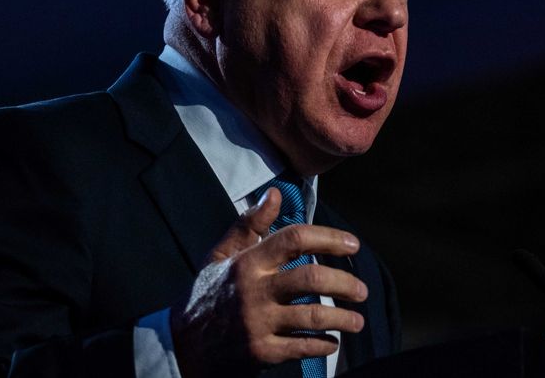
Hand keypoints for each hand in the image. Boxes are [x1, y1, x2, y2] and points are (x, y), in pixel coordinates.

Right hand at [170, 188, 367, 377]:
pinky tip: (333, 342)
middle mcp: (255, 290)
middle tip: (362, 291)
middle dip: (344, 284)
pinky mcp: (261, 352)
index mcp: (248, 261)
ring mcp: (258, 323)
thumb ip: (250, 223)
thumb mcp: (222, 254)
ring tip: (357, 321)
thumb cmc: (208, 293)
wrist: (182, 345)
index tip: (353, 245)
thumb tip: (276, 193)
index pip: (295, 239)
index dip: (329, 238)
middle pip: (311, 279)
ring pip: (313, 317)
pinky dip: (324, 344)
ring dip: (342, 319)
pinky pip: (302, 347)